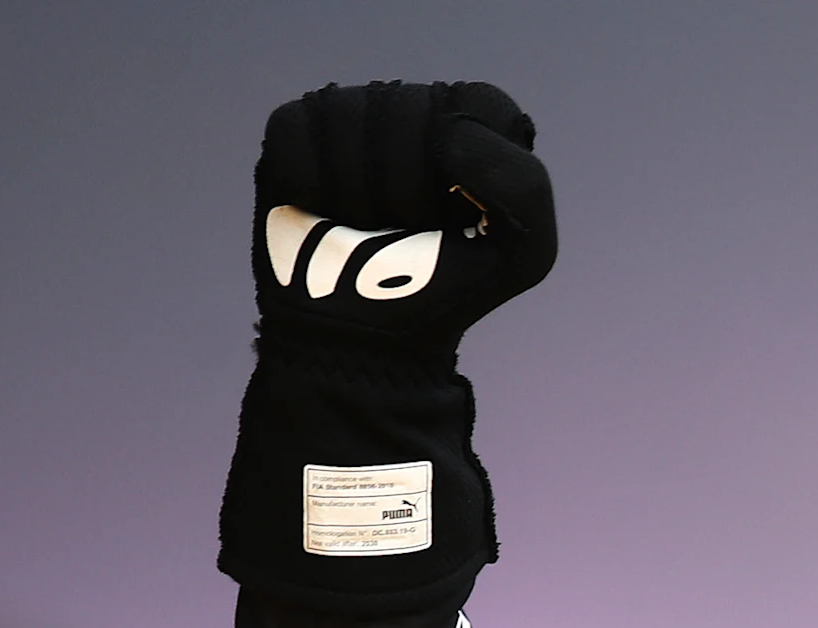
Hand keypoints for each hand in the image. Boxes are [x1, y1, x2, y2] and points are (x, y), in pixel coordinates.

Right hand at [252, 80, 555, 357]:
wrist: (367, 335)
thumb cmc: (446, 288)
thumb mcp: (523, 253)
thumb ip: (523, 186)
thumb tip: (450, 134)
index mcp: (474, 126)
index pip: (477, 102)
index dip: (468, 162)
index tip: (463, 211)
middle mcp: (412, 107)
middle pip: (404, 109)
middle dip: (408, 190)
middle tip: (410, 230)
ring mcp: (350, 114)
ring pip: (344, 118)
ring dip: (357, 195)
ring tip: (368, 226)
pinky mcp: (294, 131)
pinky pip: (296, 137)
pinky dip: (310, 188)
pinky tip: (325, 213)